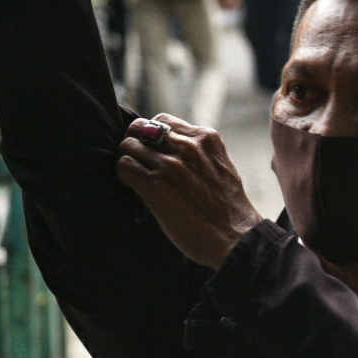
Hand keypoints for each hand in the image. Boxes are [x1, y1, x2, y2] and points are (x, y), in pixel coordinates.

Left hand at [117, 115, 265, 269]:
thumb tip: (173, 152)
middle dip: (135, 142)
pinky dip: (123, 174)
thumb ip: (200, 154)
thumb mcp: (221, 168)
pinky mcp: (155, 184)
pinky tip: (133, 187)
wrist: (234, 238)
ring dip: (129, 159)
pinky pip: (125, 165)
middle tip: (138, 160)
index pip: (162, 120)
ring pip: (129, 144)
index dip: (152, 135)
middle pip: (142, 127)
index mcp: (206, 138)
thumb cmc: (229, 210)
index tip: (153, 150)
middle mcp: (187, 145)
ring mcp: (170, 164)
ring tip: (135, 176)